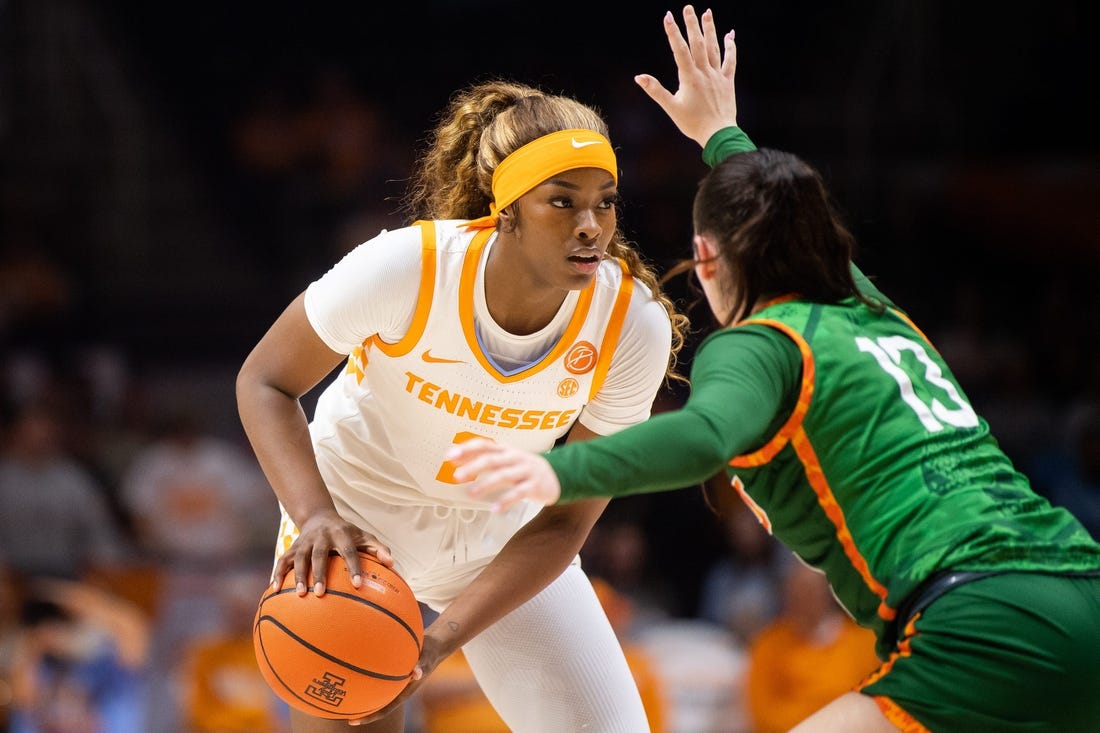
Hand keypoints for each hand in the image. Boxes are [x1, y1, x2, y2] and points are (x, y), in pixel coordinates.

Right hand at [270, 511, 393, 595]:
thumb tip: (392, 564)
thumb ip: (377, 548)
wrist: (319, 516)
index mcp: (341, 534)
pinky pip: (282, 561)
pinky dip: (277, 574)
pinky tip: (274, 590)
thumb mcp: (363, 536)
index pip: (349, 550)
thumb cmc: (347, 533)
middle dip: (319, 573)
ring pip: (298, 558)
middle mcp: (321, 536)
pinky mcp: (292, 547)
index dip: (354, 566)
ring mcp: (304, 542)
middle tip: (320, 593)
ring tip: (300, 594)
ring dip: (297, 575)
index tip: (358, 585)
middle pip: (319, 554)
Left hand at [348, 632, 448, 724]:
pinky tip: (353, 660)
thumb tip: (417, 672)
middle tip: (339, 710)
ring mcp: (393, 680)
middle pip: (375, 702)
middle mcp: (396, 688)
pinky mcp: (391, 668)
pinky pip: (374, 672)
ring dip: (360, 690)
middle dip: (358, 708)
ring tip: (341, 688)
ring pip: (374, 688)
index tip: (353, 721)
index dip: (369, 717)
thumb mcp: (427, 659)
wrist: (433, 645)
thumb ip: (422, 666)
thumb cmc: (430, 653)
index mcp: (403, 692)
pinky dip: (364, 671)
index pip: (383, 709)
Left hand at [447, 438, 561, 511]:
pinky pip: (518, 493)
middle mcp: (515, 458)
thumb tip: (454, 459)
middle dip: (473, 467)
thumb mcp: (506, 459)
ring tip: (471, 494)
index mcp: (506, 450)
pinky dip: (506, 501)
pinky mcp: (534, 486)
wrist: (557, 475)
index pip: (484, 445)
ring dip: (486, 484)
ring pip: (503, 476)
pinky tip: (494, 509)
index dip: (466, 449)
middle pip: (492, 460)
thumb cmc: (524, 467)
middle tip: (457, 476)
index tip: (449, 456)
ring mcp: (525, 471)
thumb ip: (483, 458)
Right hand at [635, 5, 737, 147]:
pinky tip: (730, 35)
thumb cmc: (693, 123)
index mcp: (689, 77)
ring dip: (710, 29)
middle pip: (698, 44)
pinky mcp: (728, 82)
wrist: (718, 134)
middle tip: (688, 7)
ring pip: (714, 48)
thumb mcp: (671, 108)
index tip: (668, 16)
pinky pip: (730, 61)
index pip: (679, 50)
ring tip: (707, 13)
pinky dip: (730, 47)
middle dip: (692, 24)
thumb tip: (638, 77)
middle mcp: (704, 72)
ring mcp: (718, 76)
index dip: (673, 32)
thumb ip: (655, 90)